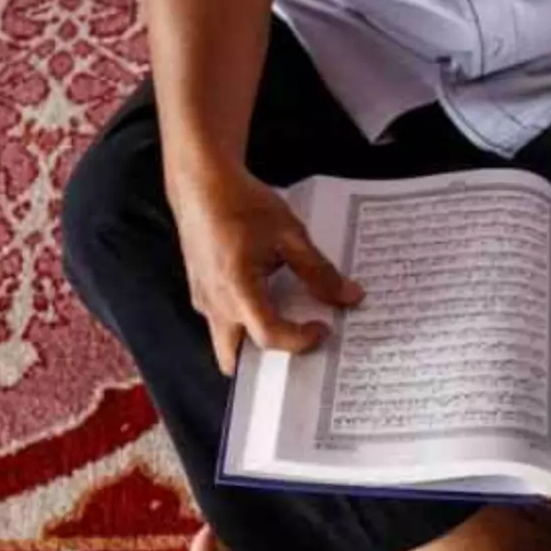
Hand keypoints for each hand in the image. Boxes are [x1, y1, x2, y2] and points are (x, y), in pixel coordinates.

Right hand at [170, 170, 362, 374]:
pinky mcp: (200, 292)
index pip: (269, 335)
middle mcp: (214, 303)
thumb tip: (350, 296)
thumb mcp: (290, 234)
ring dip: (253, 344)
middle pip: (235, 360)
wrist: (202, 184)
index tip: (325, 327)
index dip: (300, 340)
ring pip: (225, 343)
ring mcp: (202, 300)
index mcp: (237, 289)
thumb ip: (319, 270)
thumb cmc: (243, 204)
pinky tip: (267, 304)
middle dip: (266, 365)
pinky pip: (221, 322)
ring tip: (286, 325)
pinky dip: (243, 325)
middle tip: (298, 345)